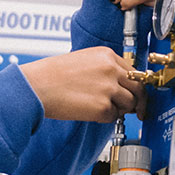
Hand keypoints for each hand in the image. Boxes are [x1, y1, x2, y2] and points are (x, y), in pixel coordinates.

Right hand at [19, 47, 143, 122]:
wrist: (36, 86)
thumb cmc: (52, 75)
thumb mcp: (83, 61)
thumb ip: (104, 69)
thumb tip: (120, 87)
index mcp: (106, 55)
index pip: (133, 71)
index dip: (135, 85)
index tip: (136, 94)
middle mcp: (111, 69)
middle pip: (138, 87)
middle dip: (138, 101)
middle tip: (136, 110)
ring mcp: (108, 88)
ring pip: (129, 103)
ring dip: (119, 110)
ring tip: (100, 108)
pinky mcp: (103, 107)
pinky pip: (114, 117)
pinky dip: (105, 118)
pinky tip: (89, 111)